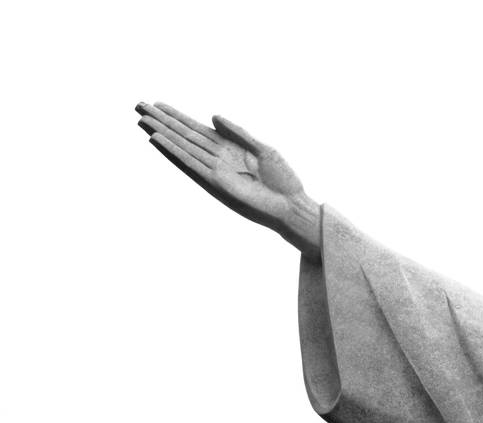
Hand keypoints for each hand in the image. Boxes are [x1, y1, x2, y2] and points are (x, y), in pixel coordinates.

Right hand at [135, 102, 320, 256]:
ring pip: (182, 147)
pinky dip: (173, 151)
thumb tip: (213, 115)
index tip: (158, 104)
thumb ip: (239, 133)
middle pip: (184, 135)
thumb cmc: (283, 180)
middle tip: (139, 105)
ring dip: (162, 133)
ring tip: (142, 119)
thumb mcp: (263, 149)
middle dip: (163, 121)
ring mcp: (215, 170)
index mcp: (229, 148)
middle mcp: (218, 158)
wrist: (291, 206)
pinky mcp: (216, 183)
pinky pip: (190, 164)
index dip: (177, 117)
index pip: (197, 129)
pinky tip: (158, 139)